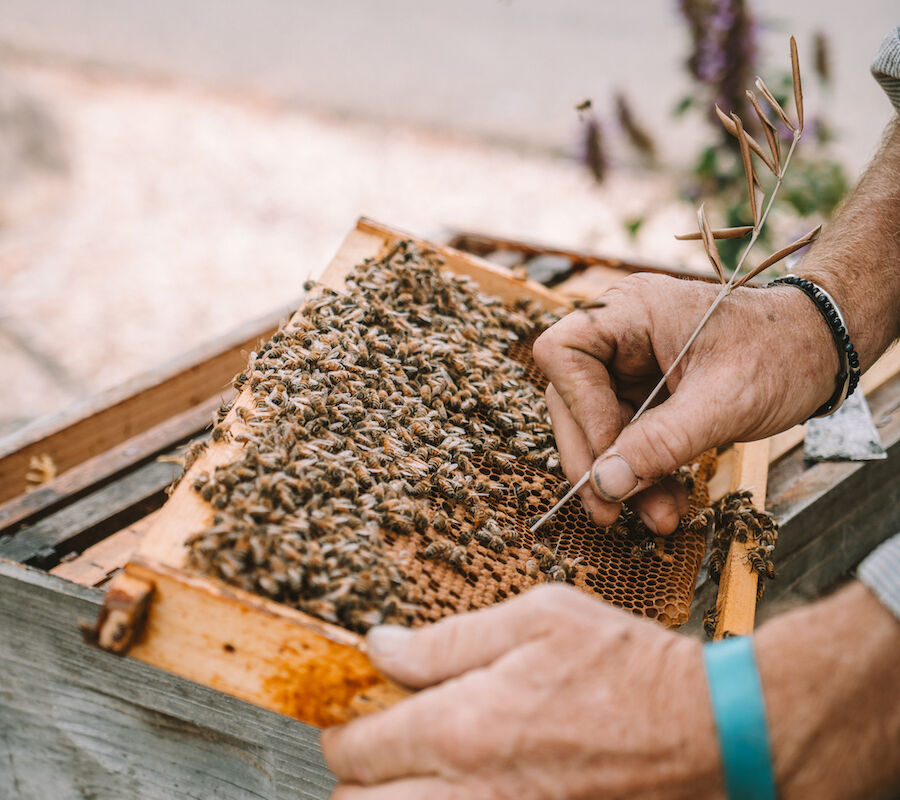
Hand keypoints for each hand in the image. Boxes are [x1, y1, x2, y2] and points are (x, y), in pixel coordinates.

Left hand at [322, 584, 721, 798]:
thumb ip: (446, 639)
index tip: (349, 716)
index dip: (341, 729)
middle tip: (376, 749)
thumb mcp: (535, 619)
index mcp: (465, 726)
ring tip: (415, 770)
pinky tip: (465, 786)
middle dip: (356, 778)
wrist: (707, 732)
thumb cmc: (624, 667)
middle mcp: (473, 793)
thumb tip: (380, 646)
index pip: (358, 748)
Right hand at [532, 274, 836, 533]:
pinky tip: (664, 502)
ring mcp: (630, 363)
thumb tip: (604, 485)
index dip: (579, 409)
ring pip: (597, 426)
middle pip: (571, 397)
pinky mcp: (644, 391)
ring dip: (620, 477)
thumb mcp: (724, 402)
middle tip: (609, 511)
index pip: (565, 353)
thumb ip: (662, 443)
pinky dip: (643, 472)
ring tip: (655, 518)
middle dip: (594, 459)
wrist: (820, 350)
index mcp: (632, 310)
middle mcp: (620, 332)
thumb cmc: (781, 354)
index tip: (611, 456)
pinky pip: (626, 437)